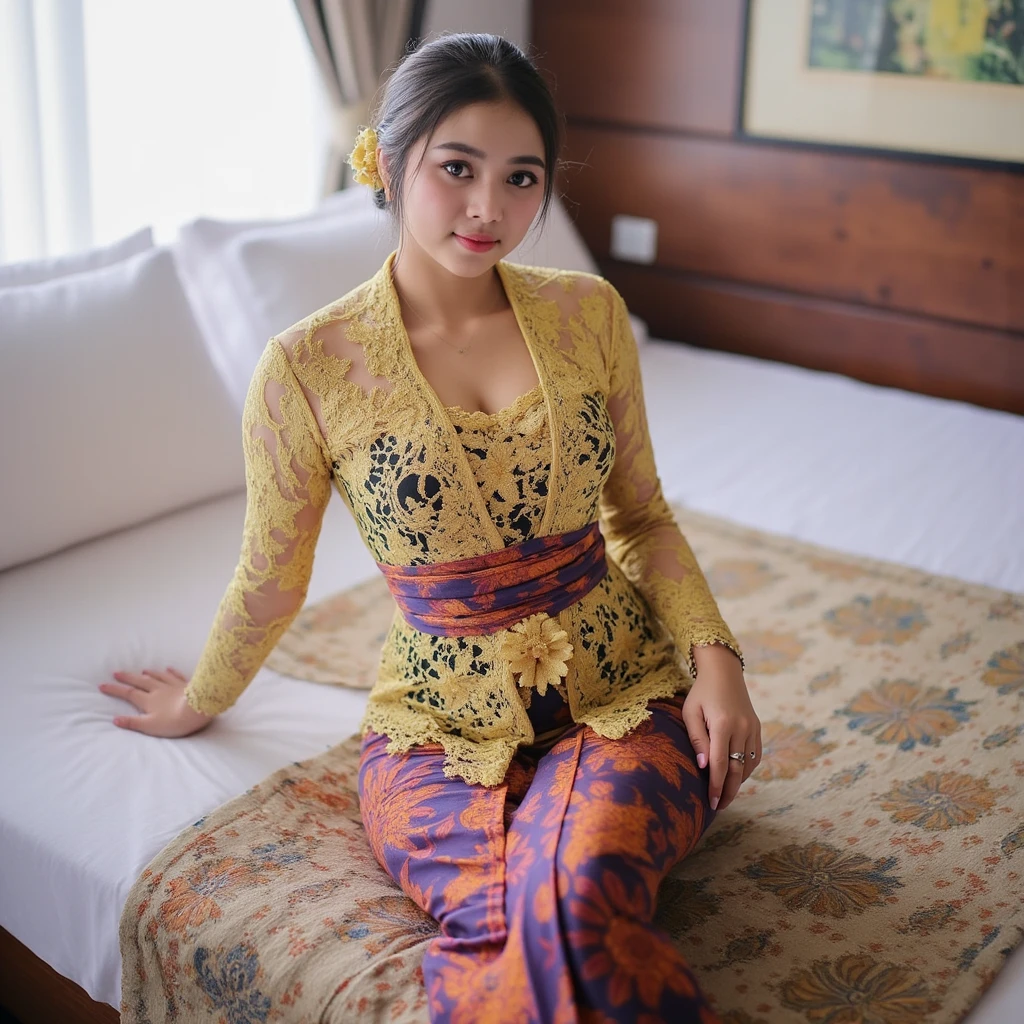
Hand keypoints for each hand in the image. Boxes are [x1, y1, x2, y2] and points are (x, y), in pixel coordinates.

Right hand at [98, 667, 213, 737]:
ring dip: (149, 674)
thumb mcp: (150, 726)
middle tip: (117, 672)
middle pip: (141, 682)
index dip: (115, 689)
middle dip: (128, 677)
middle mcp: (159, 690)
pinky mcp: (186, 685)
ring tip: (143, 670)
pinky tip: (168, 668)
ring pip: (158, 677)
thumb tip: (114, 720)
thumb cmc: (174, 721)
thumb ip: (133, 723)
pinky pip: (176, 676)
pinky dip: (171, 672)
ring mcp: (173, 685)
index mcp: (148, 700)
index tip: (102, 685)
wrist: (198, 710)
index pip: (128, 693)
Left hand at [680, 643, 760, 811]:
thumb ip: (697, 739)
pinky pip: (755, 756)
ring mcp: (752, 728)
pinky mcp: (757, 728)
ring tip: (725, 794)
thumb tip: (705, 767)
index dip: (716, 786)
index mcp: (723, 724)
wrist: (724, 672)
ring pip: (748, 765)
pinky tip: (735, 777)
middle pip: (737, 769)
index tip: (711, 803)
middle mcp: (742, 728)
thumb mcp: (691, 712)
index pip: (720, 764)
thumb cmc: (701, 693)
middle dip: (729, 791)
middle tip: (719, 807)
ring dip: (738, 783)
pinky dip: (746, 770)